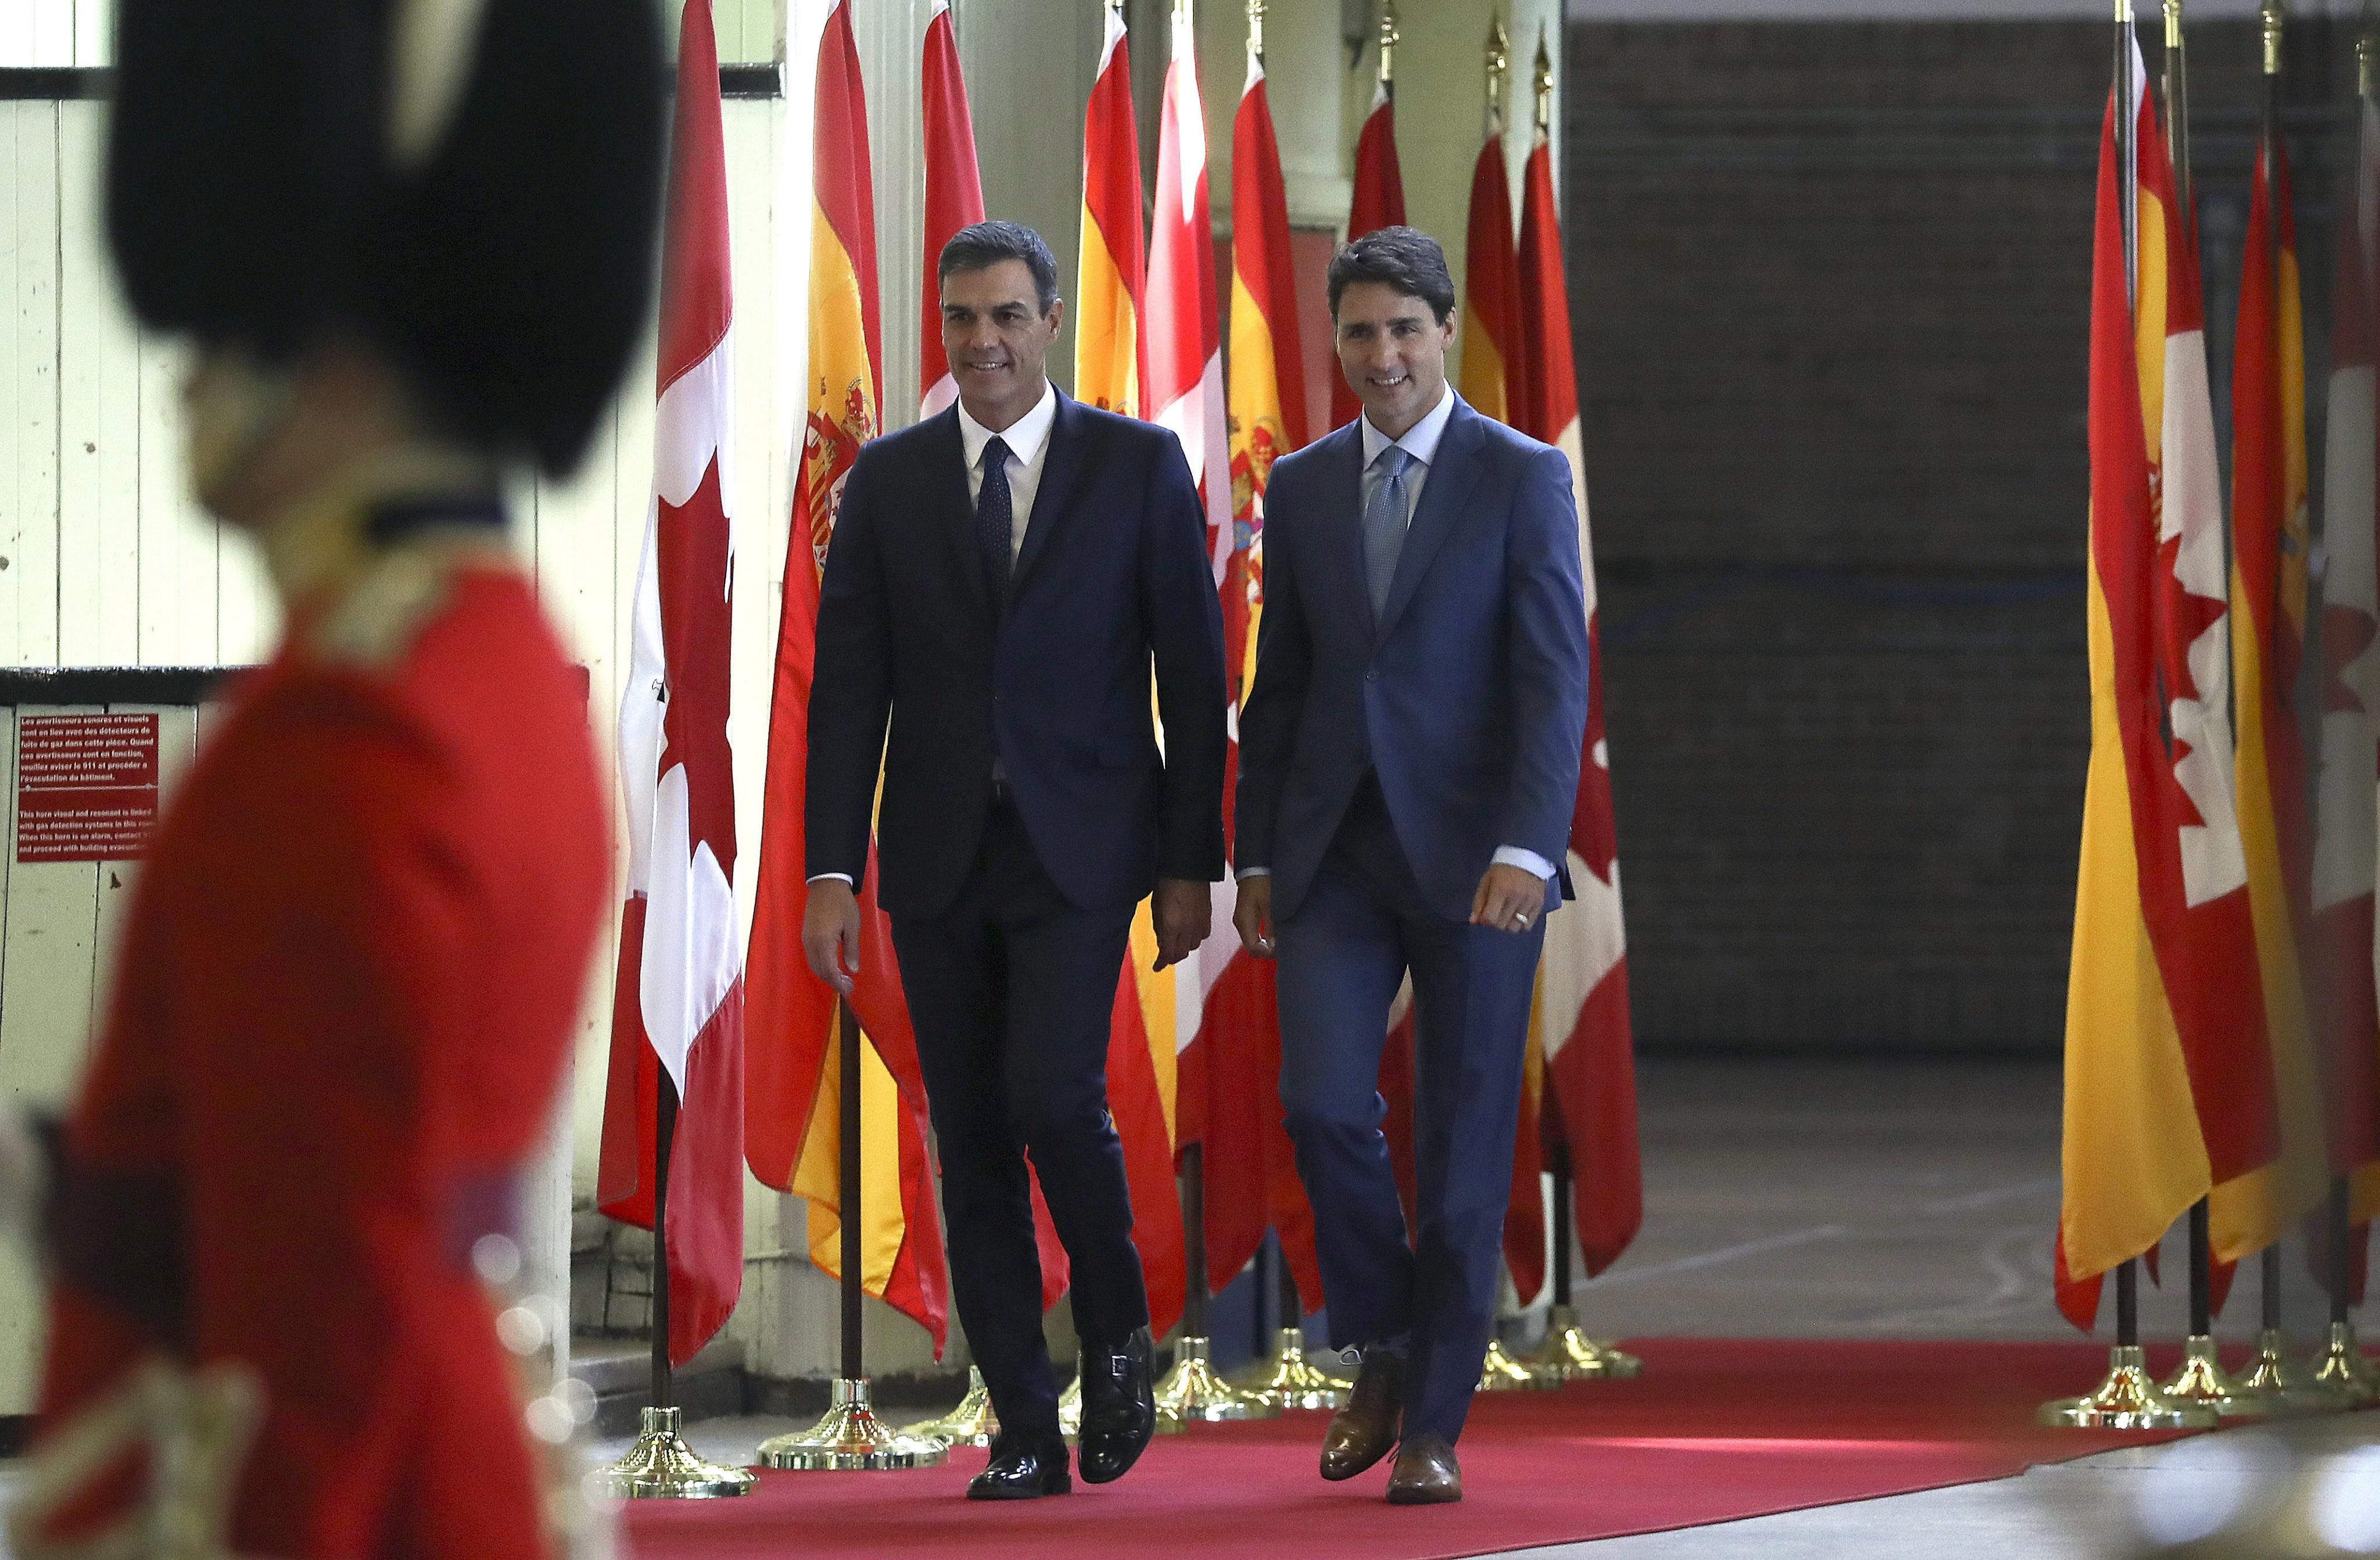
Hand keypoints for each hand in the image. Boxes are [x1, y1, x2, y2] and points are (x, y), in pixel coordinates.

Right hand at [803, 878, 861, 995]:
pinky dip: (821, 966)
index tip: (849, 990)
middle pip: (819, 970)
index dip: (838, 983)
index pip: (829, 970)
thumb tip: (852, 970)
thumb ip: (851, 950)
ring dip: (826, 975)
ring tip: (842, 979)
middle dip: (833, 982)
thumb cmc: (842, 904)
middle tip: (849, 987)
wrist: (826, 884)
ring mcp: (806, 939)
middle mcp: (811, 943)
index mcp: (823, 942)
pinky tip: (832, 966)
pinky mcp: (805, 935)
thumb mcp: (852, 926)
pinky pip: (811, 957)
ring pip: (813, 965)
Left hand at [1151, 878, 1211, 970]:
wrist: (1186, 867)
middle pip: (1182, 953)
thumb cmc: (1166, 883)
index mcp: (1171, 926)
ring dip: (1184, 947)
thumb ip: (1159, 928)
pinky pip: (1204, 934)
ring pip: (1193, 945)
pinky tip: (1190, 931)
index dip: (1161, 963)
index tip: (1157, 966)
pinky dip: (1196, 937)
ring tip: (1177, 942)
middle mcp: (1187, 927)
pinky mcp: (1208, 915)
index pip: (1168, 954)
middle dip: (1172, 956)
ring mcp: (1199, 922)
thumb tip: (1161, 943)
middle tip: (1165, 955)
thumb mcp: (1155, 907)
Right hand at [1233, 875, 1274, 958]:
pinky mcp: (1245, 917)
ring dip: (1265, 946)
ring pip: (1252, 942)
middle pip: (1251, 948)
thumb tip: (1275, 946)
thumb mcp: (1270, 904)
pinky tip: (1273, 937)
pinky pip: (1252, 934)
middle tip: (1283, 949)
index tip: (1281, 951)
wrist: (1253, 868)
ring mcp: (1242, 921)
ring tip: (1280, 944)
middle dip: (1266, 952)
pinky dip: (1262, 939)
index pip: (1253, 948)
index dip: (1267, 953)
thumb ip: (1271, 926)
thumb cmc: (1262, 883)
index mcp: (1244, 922)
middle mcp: (1240, 924)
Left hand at [1470, 864, 1544, 934]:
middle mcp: (1516, 897)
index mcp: (1500, 890)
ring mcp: (1529, 902)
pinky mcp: (1539, 904)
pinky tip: (1517, 915)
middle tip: (1496, 913)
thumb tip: (1474, 922)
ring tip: (1507, 915)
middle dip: (1495, 922)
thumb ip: (1479, 902)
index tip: (1485, 916)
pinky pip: (1528, 925)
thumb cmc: (1502, 869)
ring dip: (1508, 925)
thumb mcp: (1486, 880)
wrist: (1528, 857)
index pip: (1490, 918)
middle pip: (1501, 925)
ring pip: (1515, 928)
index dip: (1484, 921)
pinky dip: (1521, 924)